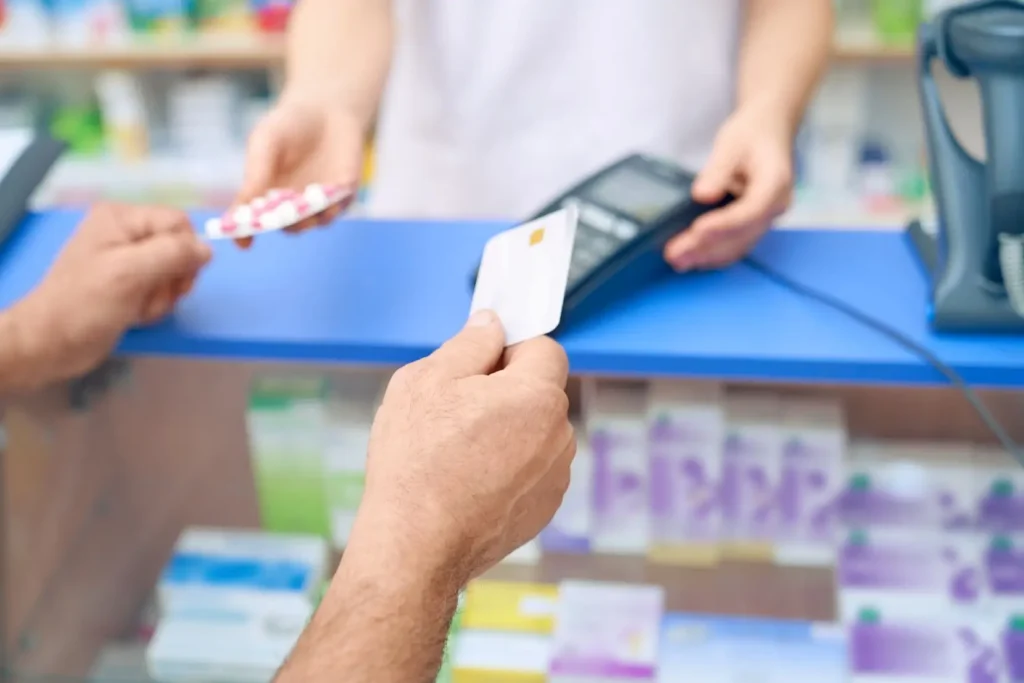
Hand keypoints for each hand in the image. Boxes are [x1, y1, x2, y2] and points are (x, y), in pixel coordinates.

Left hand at [11, 202, 210, 386]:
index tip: (173, 279)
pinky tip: (134, 314)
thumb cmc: (86, 304)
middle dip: (172, 279)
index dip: (184, 252)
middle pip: (179, 249)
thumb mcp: (131, 272)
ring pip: (173, 273)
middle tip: (150, 296)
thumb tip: (208, 248)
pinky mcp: (128, 283)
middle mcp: (125, 233)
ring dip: (163, 297)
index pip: (179, 223)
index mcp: (121, 218)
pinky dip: (154, 305)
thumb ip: (173, 253)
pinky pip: (161, 288)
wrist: (51, 343)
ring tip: (138, 308)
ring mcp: (126, 259)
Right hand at [236, 95, 364, 248]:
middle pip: (285, 226)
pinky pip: (337, 210)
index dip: (245, 234)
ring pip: (312, 223)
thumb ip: (256, 172)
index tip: (243, 243)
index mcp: (266, 194)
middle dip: (282, 224)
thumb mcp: (266, 142)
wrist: (328, 108)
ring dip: (308, 219)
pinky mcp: (342, 196)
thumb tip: (242, 206)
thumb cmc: (289, 124)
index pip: (252, 221)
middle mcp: (291, 204)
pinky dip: (331, 208)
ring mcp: (318, 203)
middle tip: (280, 218)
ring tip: (304, 207)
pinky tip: (327, 197)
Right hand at [354, 310, 574, 583]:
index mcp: (537, 396)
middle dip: (506, 392)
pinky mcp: (543, 510)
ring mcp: (554, 477)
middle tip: (455, 410)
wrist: (415, 545)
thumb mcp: (427, 380)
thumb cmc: (417, 461)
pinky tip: (466, 482)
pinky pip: (530, 471)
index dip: (510, 349)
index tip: (481, 362)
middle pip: (540, 393)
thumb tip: (492, 324)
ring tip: (456, 453)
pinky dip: (507, 471)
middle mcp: (558, 435)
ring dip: (507, 433)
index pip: (545, 348)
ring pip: (534, 433)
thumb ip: (469, 344)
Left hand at [664, 105, 794, 270]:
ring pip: (738, 245)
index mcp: (775, 183)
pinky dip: (713, 253)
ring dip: (707, 256)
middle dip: (706, 246)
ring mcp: (766, 218)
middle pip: (741, 234)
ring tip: (676, 260)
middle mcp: (775, 206)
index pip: (751, 210)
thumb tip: (702, 195)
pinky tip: (691, 258)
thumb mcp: (731, 143)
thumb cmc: (752, 134)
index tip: (697, 230)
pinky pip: (736, 245)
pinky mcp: (754, 224)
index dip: (723, 224)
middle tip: (674, 253)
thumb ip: (717, 170)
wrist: (769, 132)